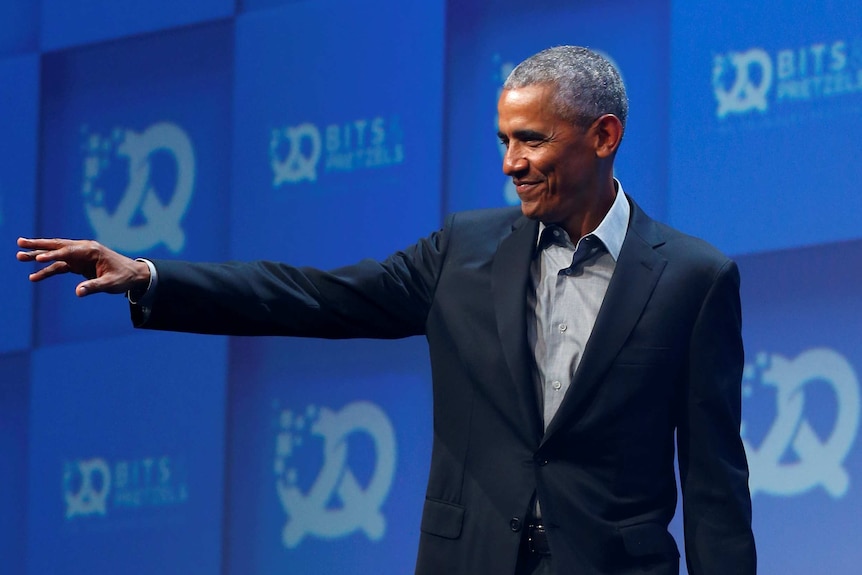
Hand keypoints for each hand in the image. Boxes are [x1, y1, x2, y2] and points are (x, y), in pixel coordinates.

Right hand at [17, 237, 150, 296]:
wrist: (134, 275)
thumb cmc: (124, 277)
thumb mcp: (111, 284)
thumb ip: (94, 286)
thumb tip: (78, 292)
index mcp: (91, 250)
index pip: (68, 251)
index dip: (53, 255)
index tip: (38, 259)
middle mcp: (83, 250)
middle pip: (57, 246)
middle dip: (38, 245)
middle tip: (19, 243)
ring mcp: (80, 256)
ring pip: (55, 255)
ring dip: (38, 256)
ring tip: (19, 256)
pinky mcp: (79, 264)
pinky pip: (60, 266)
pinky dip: (47, 271)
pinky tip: (34, 277)